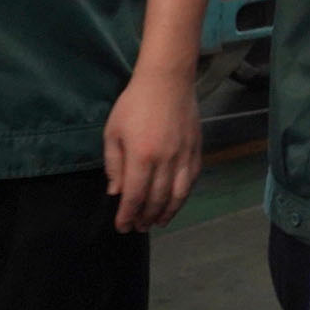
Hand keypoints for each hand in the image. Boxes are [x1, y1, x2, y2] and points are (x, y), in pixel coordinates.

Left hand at [104, 66, 200, 231]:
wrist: (167, 81)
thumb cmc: (134, 104)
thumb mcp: (112, 133)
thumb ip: (114, 165)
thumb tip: (116, 192)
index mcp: (141, 157)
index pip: (134, 196)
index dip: (127, 215)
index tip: (122, 227)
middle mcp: (166, 161)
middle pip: (157, 199)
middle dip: (146, 217)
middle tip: (138, 228)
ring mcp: (184, 156)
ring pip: (178, 194)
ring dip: (168, 212)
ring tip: (158, 222)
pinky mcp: (196, 150)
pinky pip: (192, 179)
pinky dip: (184, 195)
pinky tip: (176, 201)